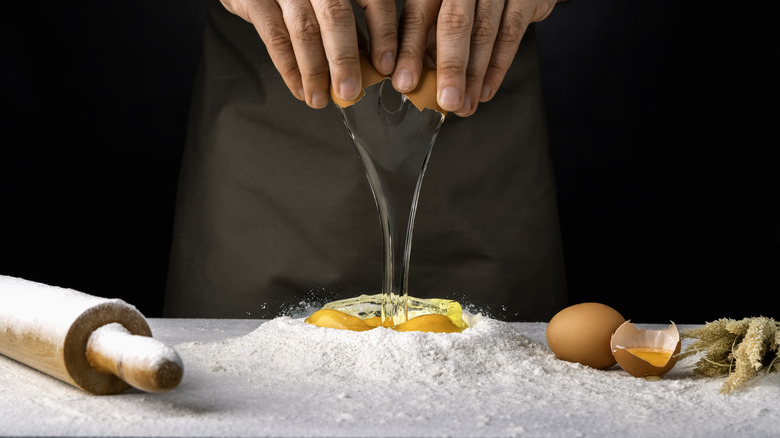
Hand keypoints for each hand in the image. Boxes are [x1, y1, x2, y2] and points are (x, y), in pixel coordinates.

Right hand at [220, 0, 397, 108]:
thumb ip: (347, 23)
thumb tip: (370, 60)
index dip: (383, 33)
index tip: (385, 65)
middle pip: (335, 16)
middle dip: (344, 59)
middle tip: (350, 91)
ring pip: (304, 30)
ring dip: (314, 71)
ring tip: (320, 97)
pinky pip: (274, 36)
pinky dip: (288, 68)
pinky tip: (299, 87)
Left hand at [393, 0, 556, 115]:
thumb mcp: (442, 8)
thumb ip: (426, 36)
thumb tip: (411, 77)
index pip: (418, 16)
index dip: (410, 51)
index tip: (405, 83)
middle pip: (454, 23)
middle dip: (450, 68)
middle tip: (446, 101)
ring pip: (484, 32)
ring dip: (475, 75)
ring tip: (465, 105)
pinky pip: (511, 33)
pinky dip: (498, 66)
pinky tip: (485, 90)